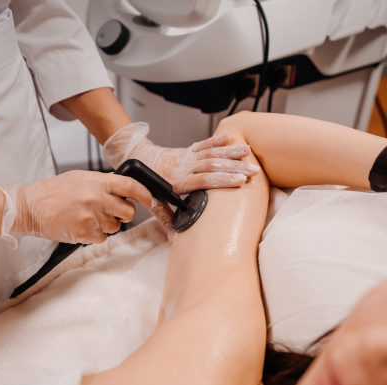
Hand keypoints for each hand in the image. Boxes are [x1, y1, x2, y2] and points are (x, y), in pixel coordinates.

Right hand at [0, 171, 155, 247]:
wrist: (31, 207)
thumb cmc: (55, 191)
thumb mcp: (81, 178)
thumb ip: (104, 183)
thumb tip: (126, 190)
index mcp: (97, 182)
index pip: (130, 186)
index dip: (145, 194)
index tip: (151, 199)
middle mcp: (97, 198)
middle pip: (129, 212)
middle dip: (124, 213)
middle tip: (112, 211)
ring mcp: (91, 217)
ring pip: (116, 227)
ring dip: (107, 224)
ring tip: (89, 216)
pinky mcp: (84, 233)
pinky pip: (103, 238)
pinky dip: (96, 234)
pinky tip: (83, 225)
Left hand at [102, 123, 259, 240]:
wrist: (139, 159)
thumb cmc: (147, 182)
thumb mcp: (154, 202)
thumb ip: (166, 219)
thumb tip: (174, 238)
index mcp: (178, 181)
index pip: (204, 180)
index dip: (222, 180)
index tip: (240, 182)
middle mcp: (184, 166)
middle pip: (212, 166)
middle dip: (234, 168)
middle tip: (253, 172)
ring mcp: (187, 156)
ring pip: (211, 153)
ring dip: (231, 153)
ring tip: (248, 153)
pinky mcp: (188, 149)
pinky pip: (204, 143)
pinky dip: (217, 140)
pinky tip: (230, 138)